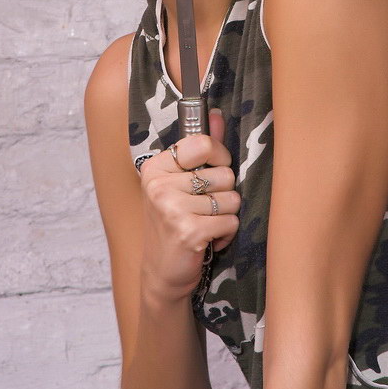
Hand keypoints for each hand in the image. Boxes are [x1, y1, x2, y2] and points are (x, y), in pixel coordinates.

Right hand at [139, 109, 240, 302]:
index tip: (213, 169)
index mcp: (157, 167)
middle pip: (224, 173)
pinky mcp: (188, 231)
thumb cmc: (174, 223)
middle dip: (223, 193)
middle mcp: (160, 185)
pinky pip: (230, 222)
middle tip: (203, 208)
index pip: (203, 143)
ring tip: (205, 224)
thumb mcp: (180, 183)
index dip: (219, 156)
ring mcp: (172, 208)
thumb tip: (215, 115)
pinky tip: (208, 240)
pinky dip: (226, 234)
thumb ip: (200, 148)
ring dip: (226, 215)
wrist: (162, 273)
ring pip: (231, 198)